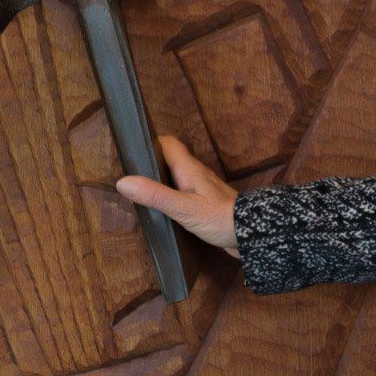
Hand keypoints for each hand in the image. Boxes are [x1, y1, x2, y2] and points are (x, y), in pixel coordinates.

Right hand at [116, 135, 240, 259]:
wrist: (251, 234)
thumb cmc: (219, 217)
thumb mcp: (183, 208)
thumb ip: (155, 195)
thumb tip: (124, 181)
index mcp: (190, 169)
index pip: (169, 144)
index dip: (150, 142)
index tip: (130, 149)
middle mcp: (196, 174)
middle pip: (170, 160)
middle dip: (150, 163)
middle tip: (128, 173)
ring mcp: (202, 188)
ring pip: (176, 177)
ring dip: (160, 180)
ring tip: (139, 191)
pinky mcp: (205, 203)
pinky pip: (183, 192)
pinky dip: (170, 195)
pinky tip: (161, 208)